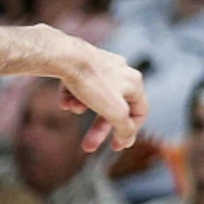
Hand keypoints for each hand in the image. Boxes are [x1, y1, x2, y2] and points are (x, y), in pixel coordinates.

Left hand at [32, 26, 145, 150]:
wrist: (64, 56)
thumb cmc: (92, 82)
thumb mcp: (114, 111)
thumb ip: (124, 127)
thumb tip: (128, 139)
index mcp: (134, 82)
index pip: (140, 111)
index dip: (130, 131)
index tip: (117, 146)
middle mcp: (121, 72)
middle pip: (113, 108)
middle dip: (99, 128)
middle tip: (88, 146)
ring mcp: (100, 66)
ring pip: (93, 98)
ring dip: (82, 107)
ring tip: (71, 107)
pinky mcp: (80, 63)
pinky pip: (77, 87)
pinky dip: (71, 96)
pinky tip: (64, 98)